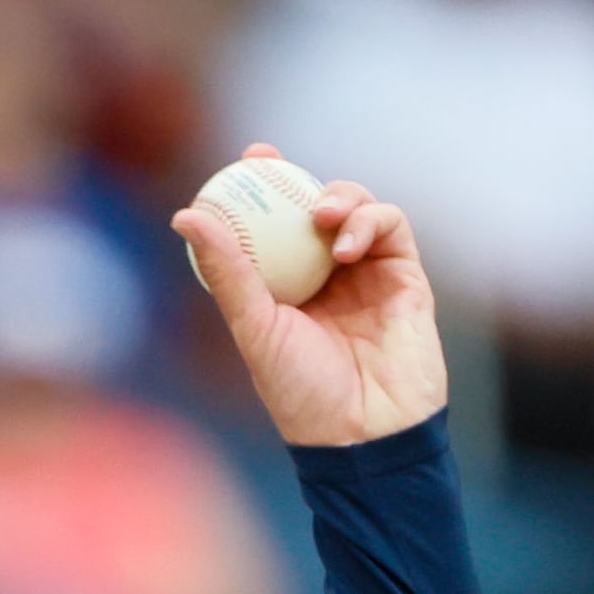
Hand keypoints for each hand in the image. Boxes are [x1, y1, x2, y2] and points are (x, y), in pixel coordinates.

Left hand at [174, 147, 448, 448]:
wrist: (365, 434)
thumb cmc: (301, 393)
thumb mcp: (254, 328)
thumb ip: (227, 270)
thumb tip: (187, 215)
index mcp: (285, 288)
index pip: (270, 226)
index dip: (259, 186)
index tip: (246, 158)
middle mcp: (325, 277)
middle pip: (312, 207)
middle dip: (293, 176)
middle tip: (269, 160)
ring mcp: (368, 274)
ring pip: (355, 208)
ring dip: (339, 198)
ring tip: (320, 216)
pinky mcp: (406, 278)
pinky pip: (390, 227)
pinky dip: (369, 222)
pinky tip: (344, 245)